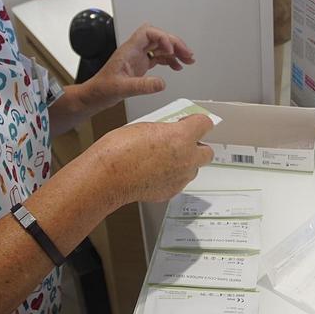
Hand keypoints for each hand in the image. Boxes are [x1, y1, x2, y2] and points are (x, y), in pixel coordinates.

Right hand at [82, 115, 215, 204]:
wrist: (107, 177)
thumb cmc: (119, 150)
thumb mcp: (144, 127)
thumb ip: (164, 131)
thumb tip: (169, 133)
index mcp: (181, 136)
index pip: (205, 124)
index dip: (197, 122)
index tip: (190, 122)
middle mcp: (186, 158)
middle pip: (207, 152)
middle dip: (197, 147)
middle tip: (182, 143)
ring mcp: (180, 177)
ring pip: (193, 169)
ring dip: (185, 163)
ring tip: (164, 160)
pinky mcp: (171, 191)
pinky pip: (179, 182)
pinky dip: (172, 177)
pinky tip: (155, 173)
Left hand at [83, 24, 195, 112]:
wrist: (94, 96)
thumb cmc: (102, 89)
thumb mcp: (122, 89)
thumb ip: (142, 86)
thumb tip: (162, 83)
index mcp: (129, 50)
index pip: (148, 32)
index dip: (162, 38)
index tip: (171, 51)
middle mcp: (134, 50)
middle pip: (159, 37)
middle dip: (175, 44)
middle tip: (188, 55)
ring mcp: (138, 57)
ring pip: (160, 47)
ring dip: (175, 51)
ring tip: (188, 60)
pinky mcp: (140, 65)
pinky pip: (158, 57)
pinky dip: (169, 60)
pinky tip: (177, 67)